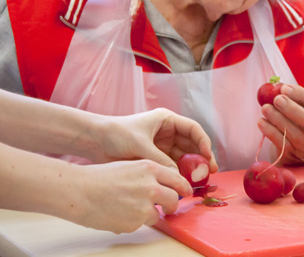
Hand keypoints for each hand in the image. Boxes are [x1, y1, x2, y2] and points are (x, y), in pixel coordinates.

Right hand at [66, 158, 190, 232]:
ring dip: (147, 215)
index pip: (177, 179)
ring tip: (126, 207)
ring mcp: (144, 205)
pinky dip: (131, 222)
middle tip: (166, 208)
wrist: (80, 191)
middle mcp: (151, 186)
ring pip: (156, 215)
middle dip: (171, 205)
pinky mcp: (135, 222)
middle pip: (174, 199)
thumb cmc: (99, 177)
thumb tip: (163, 187)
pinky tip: (116, 213)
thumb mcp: (129, 166)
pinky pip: (139, 225)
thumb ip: (148, 176)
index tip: (184, 193)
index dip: (182, 188)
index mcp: (150, 168)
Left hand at [90, 108, 216, 172]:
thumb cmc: (117, 134)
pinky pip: (172, 166)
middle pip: (191, 145)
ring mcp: (162, 146)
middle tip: (208, 174)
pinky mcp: (155, 159)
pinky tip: (183, 183)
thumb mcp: (141, 145)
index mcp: (166, 120)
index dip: (203, 143)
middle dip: (201, 158)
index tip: (208, 157)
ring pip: (183, 158)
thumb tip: (178, 177)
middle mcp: (167, 133)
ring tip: (198, 182)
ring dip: (191, 168)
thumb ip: (161, 160)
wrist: (95, 141)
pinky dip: (179, 174)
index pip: (193, 130)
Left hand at [257, 85, 303, 164]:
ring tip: (265, 108)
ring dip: (278, 120)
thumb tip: (276, 86)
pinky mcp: (294, 155)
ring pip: (296, 135)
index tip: (284, 88)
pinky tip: (261, 122)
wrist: (298, 151)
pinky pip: (283, 144)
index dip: (300, 95)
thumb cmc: (298, 123)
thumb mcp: (301, 110)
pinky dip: (271, 132)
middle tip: (277, 99)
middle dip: (294, 110)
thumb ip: (292, 98)